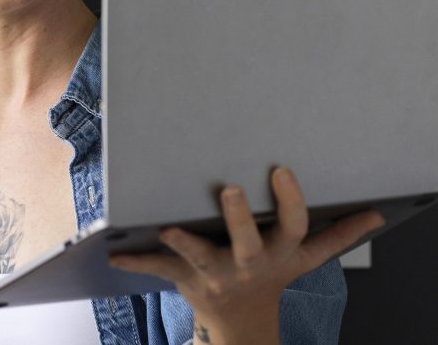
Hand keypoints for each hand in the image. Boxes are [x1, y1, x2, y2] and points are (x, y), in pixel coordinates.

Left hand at [108, 166, 383, 343]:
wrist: (243, 319)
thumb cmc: (272, 273)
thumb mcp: (306, 256)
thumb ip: (337, 233)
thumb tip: (376, 212)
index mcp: (279, 251)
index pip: (294, 226)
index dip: (289, 201)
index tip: (280, 170)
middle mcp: (249, 262)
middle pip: (248, 242)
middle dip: (238, 218)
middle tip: (228, 189)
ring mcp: (217, 272)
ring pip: (201, 257)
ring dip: (184, 243)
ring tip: (166, 227)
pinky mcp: (186, 279)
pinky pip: (159, 270)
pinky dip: (136, 262)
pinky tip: (113, 253)